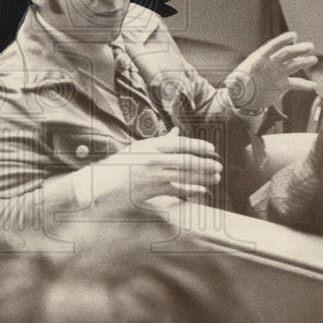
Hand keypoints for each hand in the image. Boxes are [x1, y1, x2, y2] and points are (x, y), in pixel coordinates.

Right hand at [75, 128, 221, 210]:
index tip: (212, 149)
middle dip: (205, 164)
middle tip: (218, 166)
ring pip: (184, 175)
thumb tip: (176, 131)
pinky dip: (191, 190)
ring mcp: (153, 175)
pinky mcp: (152, 190)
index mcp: (151, 146)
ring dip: (203, 177)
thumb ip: (161, 141)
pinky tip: (202, 190)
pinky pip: (176, 190)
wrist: (104, 183)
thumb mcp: (140, 148)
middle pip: (186, 161)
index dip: (198, 146)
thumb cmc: (123, 164)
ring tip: (215, 178)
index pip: (180, 144)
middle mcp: (153, 159)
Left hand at [225, 32, 317, 113]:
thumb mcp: (233, 85)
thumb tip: (230, 83)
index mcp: (259, 59)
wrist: (244, 100)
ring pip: (293, 65)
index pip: (272, 47)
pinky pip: (296, 83)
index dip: (282, 40)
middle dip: (297, 50)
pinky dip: (305, 84)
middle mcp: (271, 64)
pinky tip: (314, 85)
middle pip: (286, 54)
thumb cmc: (238, 89)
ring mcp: (278, 74)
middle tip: (310, 46)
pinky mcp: (283, 85)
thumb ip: (234, 83)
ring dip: (303, 62)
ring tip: (313, 59)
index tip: (293, 35)